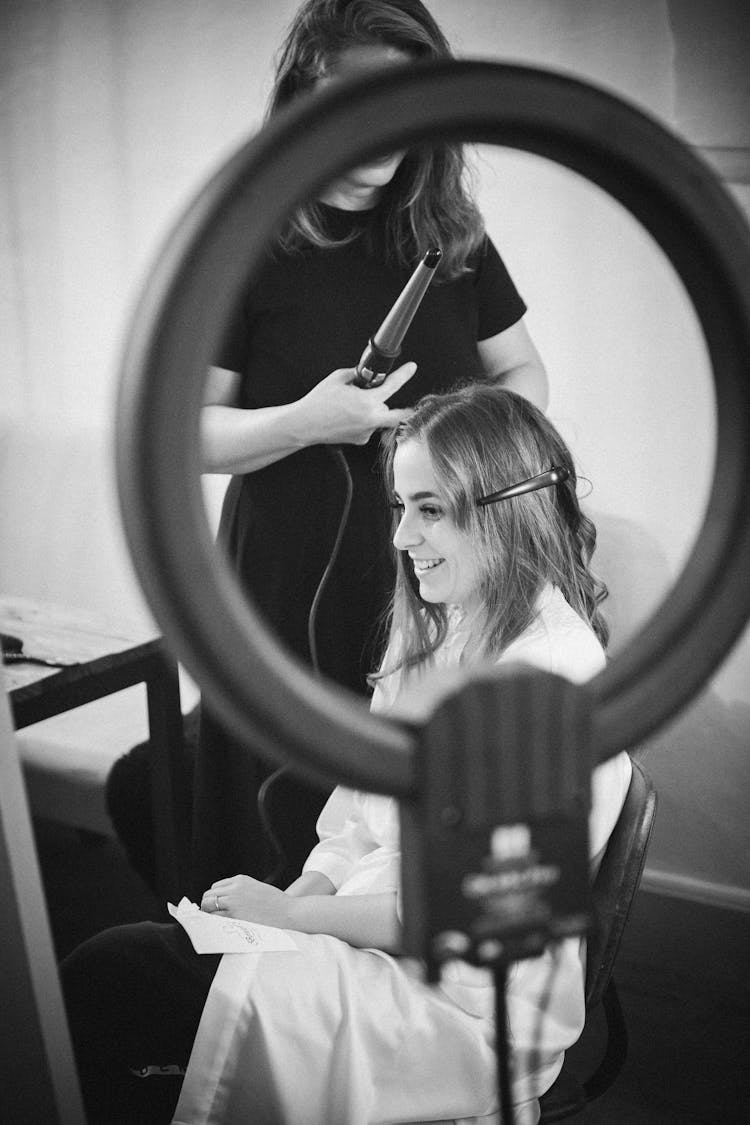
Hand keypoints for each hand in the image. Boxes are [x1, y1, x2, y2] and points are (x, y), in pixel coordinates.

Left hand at [200, 875, 292, 927]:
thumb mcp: (256, 889)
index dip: (214, 899)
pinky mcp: (234, 917)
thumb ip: (240, 892)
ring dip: (208, 915)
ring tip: (212, 925)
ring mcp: (233, 903)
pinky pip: (215, 920)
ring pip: (208, 907)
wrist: (289, 913)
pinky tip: (216, 929)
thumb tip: (222, 903)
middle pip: (208, 896)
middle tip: (211, 918)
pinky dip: (212, 924)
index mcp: (240, 880)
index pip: (215, 888)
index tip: (215, 908)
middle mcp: (234, 889)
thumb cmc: (275, 904)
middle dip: (207, 907)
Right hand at [298, 361, 416, 445]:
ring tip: (356, 407)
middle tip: (405, 403)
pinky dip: (364, 421)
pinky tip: (349, 418)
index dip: (404, 374)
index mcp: (367, 401)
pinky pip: (369, 427)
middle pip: (398, 415)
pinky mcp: (360, 440)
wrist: (305, 424)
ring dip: (376, 411)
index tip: (411, 368)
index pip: (393, 386)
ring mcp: (366, 431)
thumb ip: (357, 374)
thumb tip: (367, 375)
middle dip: (403, 408)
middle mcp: (370, 419)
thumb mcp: (338, 378)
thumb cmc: (319, 401)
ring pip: (381, 419)